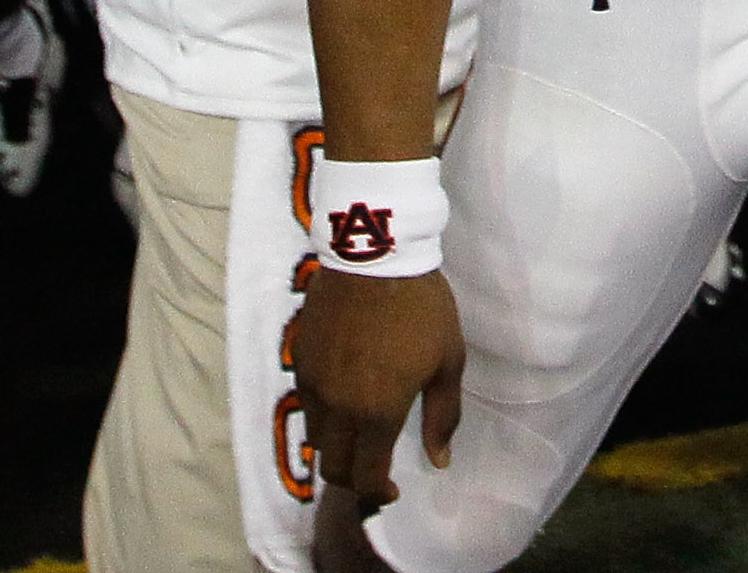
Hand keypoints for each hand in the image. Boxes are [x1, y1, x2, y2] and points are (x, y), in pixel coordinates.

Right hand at [296, 263, 467, 504]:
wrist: (376, 253)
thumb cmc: (422, 308)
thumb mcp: (447, 362)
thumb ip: (443, 417)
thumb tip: (439, 461)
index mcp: (378, 413)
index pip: (366, 476)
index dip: (379, 493)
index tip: (392, 489)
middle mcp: (338, 407)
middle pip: (332, 468)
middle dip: (352, 478)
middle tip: (373, 469)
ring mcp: (314, 383)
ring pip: (316, 438)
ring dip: (335, 447)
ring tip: (358, 434)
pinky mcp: (300, 358)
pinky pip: (306, 404)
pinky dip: (323, 415)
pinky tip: (343, 398)